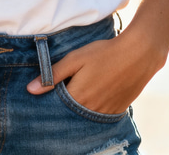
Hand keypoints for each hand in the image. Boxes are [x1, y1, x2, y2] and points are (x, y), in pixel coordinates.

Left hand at [26, 33, 163, 114]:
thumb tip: (30, 89)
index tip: (48, 90)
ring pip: (85, 115)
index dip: (51, 98)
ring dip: (80, 106)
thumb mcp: (75, 59)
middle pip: (71, 112)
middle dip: (64, 103)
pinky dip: (94, 107)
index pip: (57, 106)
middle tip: (65, 87)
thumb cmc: (104, 53)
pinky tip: (94, 93)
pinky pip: (100, 114)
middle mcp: (91, 110)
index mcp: (78, 97)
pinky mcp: (118, 110)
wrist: (138, 55)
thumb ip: (53, 74)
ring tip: (81, 89)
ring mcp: (106, 112)